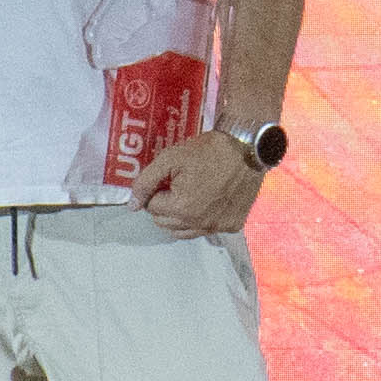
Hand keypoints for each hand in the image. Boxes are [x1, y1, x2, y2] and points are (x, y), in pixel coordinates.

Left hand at [132, 128, 267, 236]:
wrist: (248, 148)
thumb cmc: (209, 150)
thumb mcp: (170, 159)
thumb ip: (146, 182)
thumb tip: (132, 206)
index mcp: (182, 208)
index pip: (151, 207)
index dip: (156, 190)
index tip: (167, 178)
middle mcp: (199, 223)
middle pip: (165, 223)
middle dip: (164, 205)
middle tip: (175, 185)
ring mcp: (217, 227)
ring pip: (183, 232)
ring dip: (179, 216)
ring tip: (189, 193)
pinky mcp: (232, 225)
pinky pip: (206, 229)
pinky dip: (200, 219)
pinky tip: (207, 200)